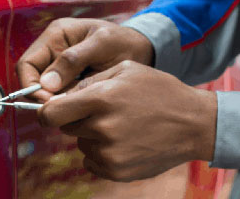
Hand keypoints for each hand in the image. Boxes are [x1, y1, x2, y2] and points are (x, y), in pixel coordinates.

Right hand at [16, 18, 154, 101]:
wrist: (143, 49)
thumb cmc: (124, 42)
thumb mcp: (103, 44)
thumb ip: (74, 60)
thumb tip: (46, 84)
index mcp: (56, 35)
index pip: (27, 63)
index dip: (31, 85)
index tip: (49, 102)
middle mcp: (53, 49)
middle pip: (32, 79)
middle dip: (43, 97)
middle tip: (64, 109)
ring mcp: (60, 66)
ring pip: (45, 91)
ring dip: (57, 101)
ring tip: (78, 106)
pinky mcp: (70, 80)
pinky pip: (60, 96)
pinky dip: (67, 103)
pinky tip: (83, 106)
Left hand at [38, 60, 216, 181]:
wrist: (192, 123)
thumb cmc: (159, 90)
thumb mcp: (126, 70)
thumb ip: (90, 80)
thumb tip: (60, 95)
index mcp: (101, 99)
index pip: (50, 114)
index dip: (47, 112)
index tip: (52, 111)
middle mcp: (101, 128)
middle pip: (66, 128)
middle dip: (78, 119)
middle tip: (104, 111)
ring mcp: (109, 153)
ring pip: (82, 144)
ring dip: (93, 136)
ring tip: (123, 125)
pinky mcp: (117, 171)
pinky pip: (93, 162)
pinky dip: (103, 153)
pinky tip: (126, 141)